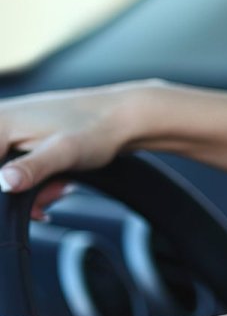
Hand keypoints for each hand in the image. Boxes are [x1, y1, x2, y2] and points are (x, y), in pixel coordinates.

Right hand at [0, 81, 158, 199]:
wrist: (124, 117)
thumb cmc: (97, 128)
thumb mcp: (64, 152)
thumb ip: (32, 168)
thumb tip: (4, 183)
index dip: (5, 189)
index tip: (30, 198)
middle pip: (0, 174)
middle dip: (22, 193)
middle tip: (55, 193)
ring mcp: (10, 130)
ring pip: (8, 176)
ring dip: (33, 190)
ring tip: (61, 188)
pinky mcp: (22, 138)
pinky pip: (19, 169)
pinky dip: (37, 183)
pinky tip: (58, 185)